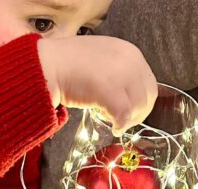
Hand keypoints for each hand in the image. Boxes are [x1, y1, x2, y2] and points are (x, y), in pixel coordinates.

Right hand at [38, 36, 157, 134]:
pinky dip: (121, 124)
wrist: (49, 64)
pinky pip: (124, 114)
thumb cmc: (67, 63)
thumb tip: (126, 90)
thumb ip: (118, 70)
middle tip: (125, 120)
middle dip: (139, 111)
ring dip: (128, 117)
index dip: (141, 99)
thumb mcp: (102, 57)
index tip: (132, 108)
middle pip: (148, 94)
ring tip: (111, 118)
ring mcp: (121, 76)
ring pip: (138, 106)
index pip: (148, 81)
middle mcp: (130, 61)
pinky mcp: (110, 91)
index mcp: (129, 52)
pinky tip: (114, 127)